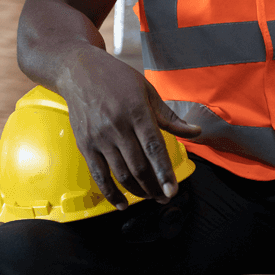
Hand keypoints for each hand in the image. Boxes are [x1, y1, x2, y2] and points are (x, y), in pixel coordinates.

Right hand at [56, 47, 201, 209]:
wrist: (79, 71)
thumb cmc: (116, 79)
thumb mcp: (147, 91)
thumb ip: (170, 117)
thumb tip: (195, 132)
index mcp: (136, 111)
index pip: (154, 147)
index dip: (164, 172)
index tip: (173, 190)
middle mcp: (117, 126)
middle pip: (139, 166)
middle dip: (155, 187)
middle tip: (166, 197)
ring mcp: (99, 137)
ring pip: (121, 173)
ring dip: (138, 191)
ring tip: (150, 197)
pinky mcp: (85, 145)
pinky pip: (99, 175)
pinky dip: (111, 193)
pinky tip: (122, 203)